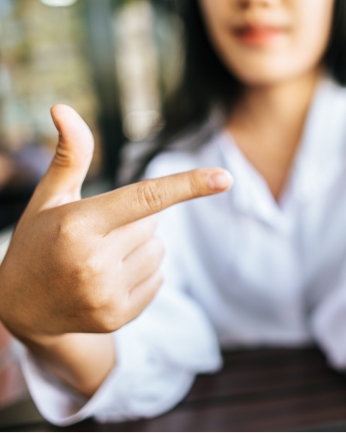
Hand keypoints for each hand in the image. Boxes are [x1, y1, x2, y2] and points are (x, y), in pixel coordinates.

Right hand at [0, 105, 232, 342]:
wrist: (20, 309)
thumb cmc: (37, 242)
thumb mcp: (49, 198)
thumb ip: (70, 156)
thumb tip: (62, 106)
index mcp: (77, 225)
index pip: (144, 197)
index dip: (188, 185)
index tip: (225, 178)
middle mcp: (93, 262)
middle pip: (153, 223)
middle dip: (133, 221)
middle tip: (96, 236)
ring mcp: (106, 294)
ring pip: (159, 250)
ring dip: (140, 247)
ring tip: (100, 258)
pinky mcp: (117, 316)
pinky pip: (159, 278)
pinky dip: (141, 273)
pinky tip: (107, 279)